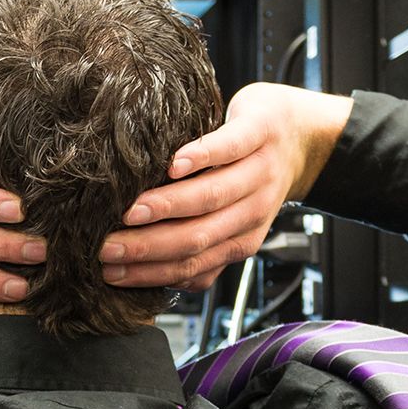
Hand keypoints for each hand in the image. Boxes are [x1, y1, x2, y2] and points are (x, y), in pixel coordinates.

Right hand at [101, 83, 352, 289]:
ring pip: (212, 197)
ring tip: (131, 212)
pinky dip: (202, 158)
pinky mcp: (260, 133)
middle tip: (106, 247)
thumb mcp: (232, 220)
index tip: (108, 273)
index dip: (149, 273)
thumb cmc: (252, 176)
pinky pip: (230, 148)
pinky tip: (174, 164)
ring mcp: (259, 172)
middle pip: (197, 238)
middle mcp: (253, 212)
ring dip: (168, 207)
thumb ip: (201, 247)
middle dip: (148, 247)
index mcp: (241, 240)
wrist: (301, 136)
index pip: (192, 266)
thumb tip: (150, 275)